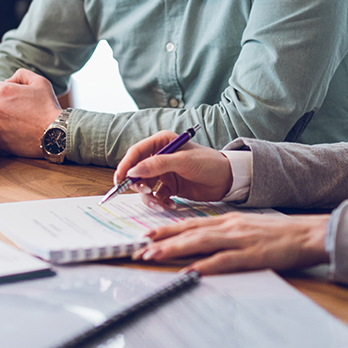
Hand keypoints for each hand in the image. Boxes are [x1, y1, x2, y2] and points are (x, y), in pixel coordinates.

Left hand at [0, 69, 63, 158]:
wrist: (55, 133)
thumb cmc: (48, 106)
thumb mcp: (40, 81)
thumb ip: (21, 75)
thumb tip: (8, 80)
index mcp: (3, 92)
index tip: (7, 96)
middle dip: (3, 106)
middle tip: (21, 111)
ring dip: (5, 120)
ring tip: (23, 123)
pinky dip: (8, 134)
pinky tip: (22, 133)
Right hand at [114, 131, 232, 205]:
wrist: (228, 179)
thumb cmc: (209, 163)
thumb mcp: (184, 161)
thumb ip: (158, 165)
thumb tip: (133, 171)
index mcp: (162, 142)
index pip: (136, 152)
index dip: (126, 165)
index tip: (120, 179)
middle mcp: (159, 157)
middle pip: (137, 171)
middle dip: (138, 184)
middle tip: (146, 192)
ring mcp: (164, 173)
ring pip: (145, 187)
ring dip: (149, 197)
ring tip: (160, 204)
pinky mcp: (169, 187)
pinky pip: (156, 197)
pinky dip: (160, 202)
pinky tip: (170, 204)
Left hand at [133, 213, 329, 275]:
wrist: (310, 232)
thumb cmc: (283, 233)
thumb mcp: (250, 227)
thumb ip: (229, 233)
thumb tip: (208, 243)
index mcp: (229, 220)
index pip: (192, 223)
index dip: (167, 229)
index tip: (147, 235)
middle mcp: (230, 227)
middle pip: (189, 232)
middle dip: (162, 241)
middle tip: (138, 248)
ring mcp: (240, 240)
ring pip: (199, 243)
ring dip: (173, 250)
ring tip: (152, 256)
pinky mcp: (252, 256)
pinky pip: (223, 261)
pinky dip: (204, 267)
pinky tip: (189, 273)